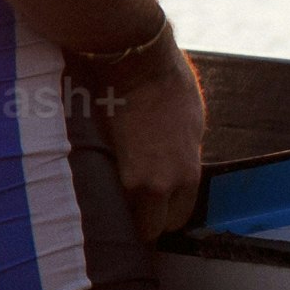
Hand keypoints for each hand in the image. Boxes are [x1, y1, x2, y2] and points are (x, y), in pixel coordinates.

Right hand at [105, 49, 207, 243]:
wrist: (133, 61)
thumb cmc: (169, 86)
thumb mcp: (192, 126)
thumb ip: (184, 158)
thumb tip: (175, 174)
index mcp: (185, 176)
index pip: (177, 219)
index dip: (167, 215)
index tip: (160, 208)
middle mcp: (156, 185)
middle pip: (148, 228)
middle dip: (143, 220)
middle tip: (136, 206)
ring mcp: (123, 176)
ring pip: (121, 214)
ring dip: (120, 207)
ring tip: (115, 192)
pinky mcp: (97, 163)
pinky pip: (102, 190)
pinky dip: (101, 187)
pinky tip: (99, 176)